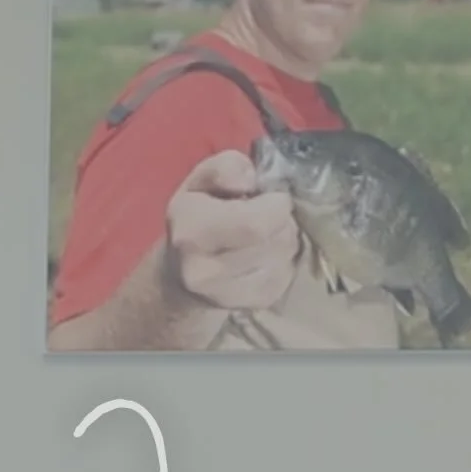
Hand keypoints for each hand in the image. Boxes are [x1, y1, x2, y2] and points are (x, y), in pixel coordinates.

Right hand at [165, 150, 300, 311]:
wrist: (182, 277)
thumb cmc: (195, 218)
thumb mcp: (200, 181)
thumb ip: (225, 167)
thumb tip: (251, 178)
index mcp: (190, 232)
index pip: (256, 223)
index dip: (275, 204)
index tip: (267, 198)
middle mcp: (205, 271)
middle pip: (278, 238)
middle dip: (282, 219)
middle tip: (267, 215)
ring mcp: (229, 295)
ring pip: (286, 255)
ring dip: (284, 238)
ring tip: (263, 235)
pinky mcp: (254, 304)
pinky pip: (288, 273)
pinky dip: (284, 259)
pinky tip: (264, 255)